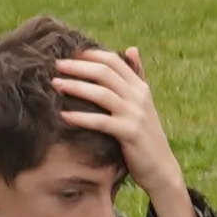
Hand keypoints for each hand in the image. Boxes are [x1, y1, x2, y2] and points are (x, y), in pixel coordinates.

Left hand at [54, 43, 195, 216]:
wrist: (160, 168)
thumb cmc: (146, 136)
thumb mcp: (144, 103)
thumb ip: (137, 76)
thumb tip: (131, 48)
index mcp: (140, 87)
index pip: (114, 61)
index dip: (90, 55)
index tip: (69, 54)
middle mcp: (139, 97)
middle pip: (105, 73)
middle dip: (78, 66)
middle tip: (56, 65)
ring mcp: (135, 115)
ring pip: (102, 93)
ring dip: (76, 87)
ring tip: (55, 84)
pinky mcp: (130, 133)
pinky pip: (101, 121)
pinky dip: (81, 117)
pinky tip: (63, 116)